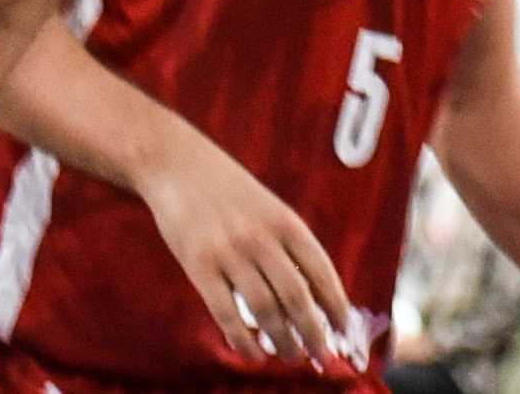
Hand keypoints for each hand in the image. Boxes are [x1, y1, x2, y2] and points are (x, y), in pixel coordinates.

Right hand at [142, 137, 358, 365]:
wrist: (176, 163)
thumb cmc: (227, 190)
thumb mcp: (267, 207)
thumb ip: (287, 246)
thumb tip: (311, 299)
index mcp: (284, 220)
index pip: (320, 270)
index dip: (336, 305)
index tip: (343, 330)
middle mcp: (260, 237)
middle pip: (297, 297)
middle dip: (313, 333)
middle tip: (321, 356)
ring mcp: (229, 252)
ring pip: (265, 310)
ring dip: (282, 341)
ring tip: (290, 356)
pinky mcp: (199, 265)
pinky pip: (226, 314)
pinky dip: (243, 341)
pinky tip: (252, 353)